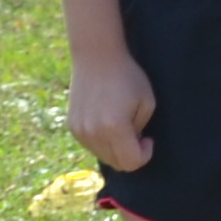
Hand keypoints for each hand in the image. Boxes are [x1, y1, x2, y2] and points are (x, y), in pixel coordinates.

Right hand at [68, 47, 157, 171]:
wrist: (96, 56)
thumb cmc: (127, 76)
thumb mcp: (146, 102)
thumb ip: (140, 129)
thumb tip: (132, 144)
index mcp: (114, 128)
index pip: (130, 162)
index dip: (144, 155)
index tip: (148, 138)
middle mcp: (93, 133)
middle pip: (116, 163)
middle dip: (130, 154)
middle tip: (138, 134)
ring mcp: (79, 131)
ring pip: (103, 156)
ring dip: (116, 149)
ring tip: (123, 126)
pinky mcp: (72, 126)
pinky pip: (91, 145)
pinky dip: (103, 141)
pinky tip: (108, 122)